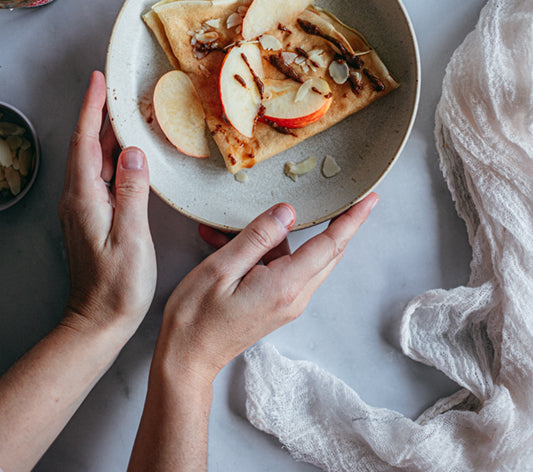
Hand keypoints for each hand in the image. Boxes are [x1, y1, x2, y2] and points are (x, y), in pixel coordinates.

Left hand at [58, 70, 155, 342]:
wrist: (98, 321)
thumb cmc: (117, 286)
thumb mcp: (131, 237)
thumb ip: (132, 192)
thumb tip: (134, 152)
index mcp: (85, 198)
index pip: (84, 142)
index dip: (91, 109)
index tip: (98, 81)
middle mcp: (78, 198)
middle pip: (86, 145)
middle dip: (98, 113)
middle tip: (114, 87)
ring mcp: (82, 207)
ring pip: (92, 159)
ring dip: (105, 133)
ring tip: (124, 111)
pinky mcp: (91, 216)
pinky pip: (98, 174)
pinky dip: (110, 155)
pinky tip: (126, 152)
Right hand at [159, 194, 377, 383]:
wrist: (186, 360)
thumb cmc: (196, 317)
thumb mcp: (221, 268)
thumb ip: (258, 237)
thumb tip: (288, 212)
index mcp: (284, 286)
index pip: (329, 246)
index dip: (351, 220)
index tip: (369, 200)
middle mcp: (293, 296)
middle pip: (325, 253)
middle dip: (337, 223)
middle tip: (345, 195)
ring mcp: (286, 303)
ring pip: (300, 258)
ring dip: (276, 236)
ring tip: (227, 227)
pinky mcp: (275, 304)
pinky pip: (281, 268)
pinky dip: (261, 251)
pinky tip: (224, 243)